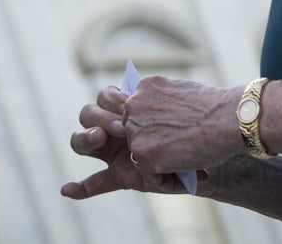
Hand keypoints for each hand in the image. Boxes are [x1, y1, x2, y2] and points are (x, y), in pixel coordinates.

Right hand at [60, 85, 194, 198]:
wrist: (213, 149)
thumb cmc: (197, 125)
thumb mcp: (175, 111)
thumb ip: (151, 103)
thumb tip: (137, 91)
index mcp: (128, 106)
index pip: (107, 97)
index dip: (111, 100)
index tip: (123, 102)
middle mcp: (116, 128)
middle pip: (89, 113)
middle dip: (99, 117)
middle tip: (120, 126)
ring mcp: (115, 153)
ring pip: (82, 141)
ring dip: (87, 138)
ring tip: (99, 139)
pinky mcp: (121, 176)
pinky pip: (96, 182)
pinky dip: (80, 188)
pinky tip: (68, 190)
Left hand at [122, 76, 239, 173]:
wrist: (228, 119)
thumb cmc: (214, 107)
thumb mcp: (181, 91)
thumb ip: (163, 101)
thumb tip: (160, 116)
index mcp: (144, 87)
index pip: (139, 113)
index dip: (155, 128)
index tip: (171, 137)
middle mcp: (133, 105)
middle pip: (136, 133)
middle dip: (153, 145)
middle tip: (175, 156)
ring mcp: (135, 129)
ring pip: (141, 154)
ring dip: (158, 164)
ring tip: (180, 172)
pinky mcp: (143, 153)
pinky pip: (149, 175)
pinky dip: (165, 181)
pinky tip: (183, 180)